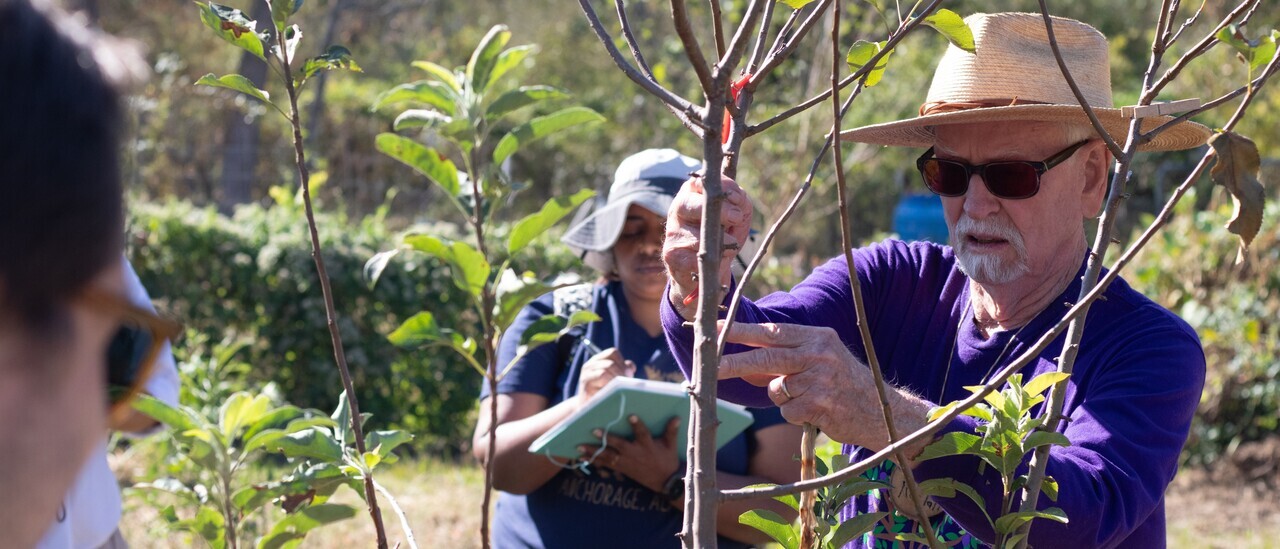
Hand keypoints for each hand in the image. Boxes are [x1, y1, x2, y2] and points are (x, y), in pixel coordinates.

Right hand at [576, 347, 635, 401]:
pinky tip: (613, 393)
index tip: (629, 374)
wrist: (588, 411)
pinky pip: (600, 381)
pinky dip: (609, 386)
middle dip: (622, 374)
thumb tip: (631, 367)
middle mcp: (589, 366)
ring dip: (616, 380)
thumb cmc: (605, 393)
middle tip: (627, 384)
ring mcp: (585, 376)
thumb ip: (623, 369)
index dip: (623, 362)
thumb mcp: (615, 378)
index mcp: (597, 360)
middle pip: (610, 363)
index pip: (613, 352)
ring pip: (605, 371)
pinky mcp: (585, 388)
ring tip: (620, 389)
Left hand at [580, 415, 681, 492]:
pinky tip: (582, 458)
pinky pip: (606, 464)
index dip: (637, 425)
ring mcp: (627, 462)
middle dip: (606, 438)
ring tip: (579, 446)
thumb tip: (677, 418)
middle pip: (619, 445)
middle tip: (594, 430)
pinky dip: (594, 461)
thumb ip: (671, 431)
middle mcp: (635, 453)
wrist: (664, 482)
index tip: (631, 415)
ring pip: (608, 456)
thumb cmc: (667, 460)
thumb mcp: (671, 445)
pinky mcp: (622, 468)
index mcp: (647, 445)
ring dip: (593, 451)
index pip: (642, 433)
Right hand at [662, 175, 752, 317]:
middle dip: (718, 210)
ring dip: (720, 242)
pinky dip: (711, 260)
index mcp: (691, 193)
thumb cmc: (722, 235)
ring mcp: (672, 231)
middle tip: (736, 218)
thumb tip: (736, 198)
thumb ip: (740, 201)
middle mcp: (677, 209)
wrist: (706, 270)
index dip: (720, 187)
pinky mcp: (671, 254)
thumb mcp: (737, 215)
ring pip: (696, 234)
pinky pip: (694, 256)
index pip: (700, 181)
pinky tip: (716, 261)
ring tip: (730, 246)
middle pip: (690, 204)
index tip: (737, 199)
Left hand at [718, 321, 931, 454]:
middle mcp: (819, 353)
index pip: (771, 331)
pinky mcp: (821, 404)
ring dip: (781, 397)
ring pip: (776, 389)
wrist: (881, 409)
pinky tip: (815, 411)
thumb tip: (741, 365)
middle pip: (765, 358)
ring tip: (806, 397)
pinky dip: (794, 413)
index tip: (713, 329)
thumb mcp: (818, 361)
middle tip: (707, 367)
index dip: (740, 331)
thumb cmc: (842, 384)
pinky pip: (787, 410)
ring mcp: (821, 379)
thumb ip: (782, 360)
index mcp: (816, 336)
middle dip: (733, 362)